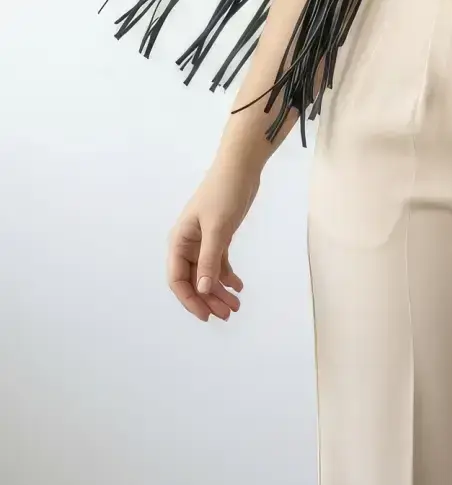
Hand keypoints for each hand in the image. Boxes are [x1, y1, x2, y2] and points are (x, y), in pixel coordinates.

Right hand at [167, 157, 259, 322]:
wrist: (240, 168)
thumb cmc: (224, 193)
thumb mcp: (217, 228)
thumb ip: (209, 260)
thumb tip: (201, 290)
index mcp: (179, 241)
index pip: (177, 279)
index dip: (189, 300)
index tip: (206, 316)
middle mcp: (188, 244)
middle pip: (193, 280)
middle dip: (208, 300)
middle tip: (227, 315)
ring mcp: (203, 241)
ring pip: (207, 274)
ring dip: (219, 291)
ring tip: (236, 307)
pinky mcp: (219, 236)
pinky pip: (219, 263)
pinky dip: (227, 276)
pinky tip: (239, 287)